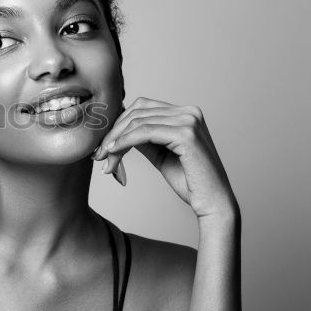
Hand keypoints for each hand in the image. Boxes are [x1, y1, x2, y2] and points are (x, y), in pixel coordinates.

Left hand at [92, 96, 238, 220]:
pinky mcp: (186, 134)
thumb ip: (144, 138)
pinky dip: (124, 142)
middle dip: (114, 132)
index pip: (143, 107)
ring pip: (138, 122)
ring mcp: (189, 120)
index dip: (119, 124)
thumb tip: (118, 130)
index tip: (103, 144)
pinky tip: (113, 152)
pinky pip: (144, 132)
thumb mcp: (161, 154)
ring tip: (104, 159)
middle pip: (138, 112)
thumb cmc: (189, 181)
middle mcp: (189, 112)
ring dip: (115, 140)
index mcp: (186, 114)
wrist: (212, 203)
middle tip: (98, 154)